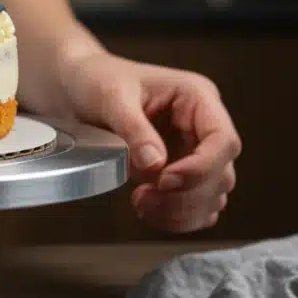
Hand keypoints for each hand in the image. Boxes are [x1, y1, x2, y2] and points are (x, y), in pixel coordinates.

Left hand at [58, 50, 240, 232]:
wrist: (75, 87)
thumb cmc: (96, 80)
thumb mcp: (111, 97)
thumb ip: (134, 129)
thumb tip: (156, 165)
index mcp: (197, 97)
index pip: (222, 140)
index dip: (201, 168)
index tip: (164, 180)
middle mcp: (202, 126)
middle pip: (221, 174)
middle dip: (185, 195)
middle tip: (143, 197)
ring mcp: (193, 151)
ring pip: (211, 195)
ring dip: (179, 210)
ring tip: (140, 203)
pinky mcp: (178, 173)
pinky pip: (195, 206)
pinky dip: (176, 217)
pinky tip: (147, 210)